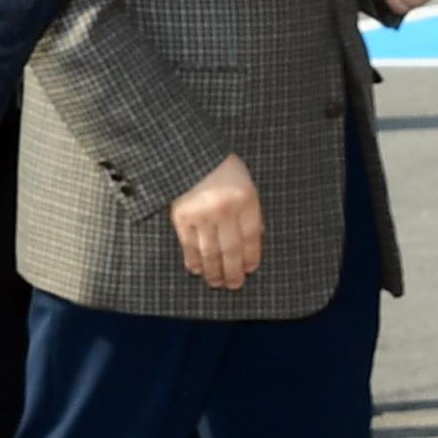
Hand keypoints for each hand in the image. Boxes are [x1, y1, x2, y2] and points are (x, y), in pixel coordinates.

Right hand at [170, 154, 264, 290]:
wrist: (188, 152)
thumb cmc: (222, 168)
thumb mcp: (245, 183)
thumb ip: (250, 210)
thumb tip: (256, 238)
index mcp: (245, 198)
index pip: (251, 237)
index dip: (251, 257)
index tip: (250, 269)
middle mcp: (224, 209)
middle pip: (231, 249)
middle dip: (233, 271)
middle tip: (234, 284)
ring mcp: (202, 214)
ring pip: (210, 252)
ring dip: (214, 271)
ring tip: (217, 282)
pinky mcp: (181, 217)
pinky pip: (189, 245)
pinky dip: (193, 260)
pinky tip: (197, 269)